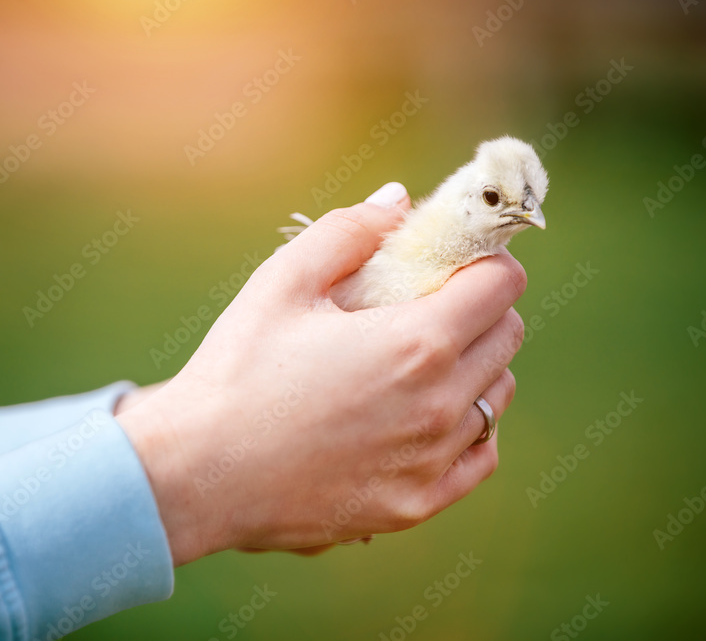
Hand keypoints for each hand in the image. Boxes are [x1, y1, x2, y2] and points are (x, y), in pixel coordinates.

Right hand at [116, 185, 525, 565]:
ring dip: (477, 366)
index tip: (456, 259)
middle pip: (508, 335)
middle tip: (432, 303)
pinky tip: (429, 416)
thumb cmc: (236, 371)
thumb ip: (349, 232)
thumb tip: (399, 200)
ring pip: (497, 395)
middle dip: (482, 307)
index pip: (502, 284)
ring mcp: (433, 461)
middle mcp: (441, 404)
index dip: (484, 259)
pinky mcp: (417, 504)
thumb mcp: (282, 282)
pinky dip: (469, 428)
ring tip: (423, 362)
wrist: (198, 475)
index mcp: (417, 342)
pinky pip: (479, 456)